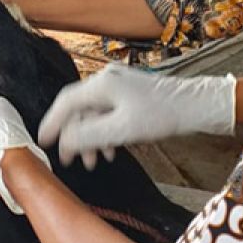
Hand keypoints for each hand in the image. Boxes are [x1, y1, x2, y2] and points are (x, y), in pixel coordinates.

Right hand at [37, 64, 236, 168]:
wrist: (199, 105)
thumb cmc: (163, 115)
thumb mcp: (121, 130)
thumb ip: (88, 135)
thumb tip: (64, 142)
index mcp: (102, 84)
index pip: (65, 102)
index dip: (52, 123)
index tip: (43, 142)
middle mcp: (107, 80)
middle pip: (80, 109)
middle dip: (76, 137)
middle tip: (73, 162)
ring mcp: (120, 85)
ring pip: (95, 114)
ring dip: (92, 138)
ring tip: (95, 162)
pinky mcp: (132, 94)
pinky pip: (109, 113)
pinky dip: (106, 132)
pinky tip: (111, 150)